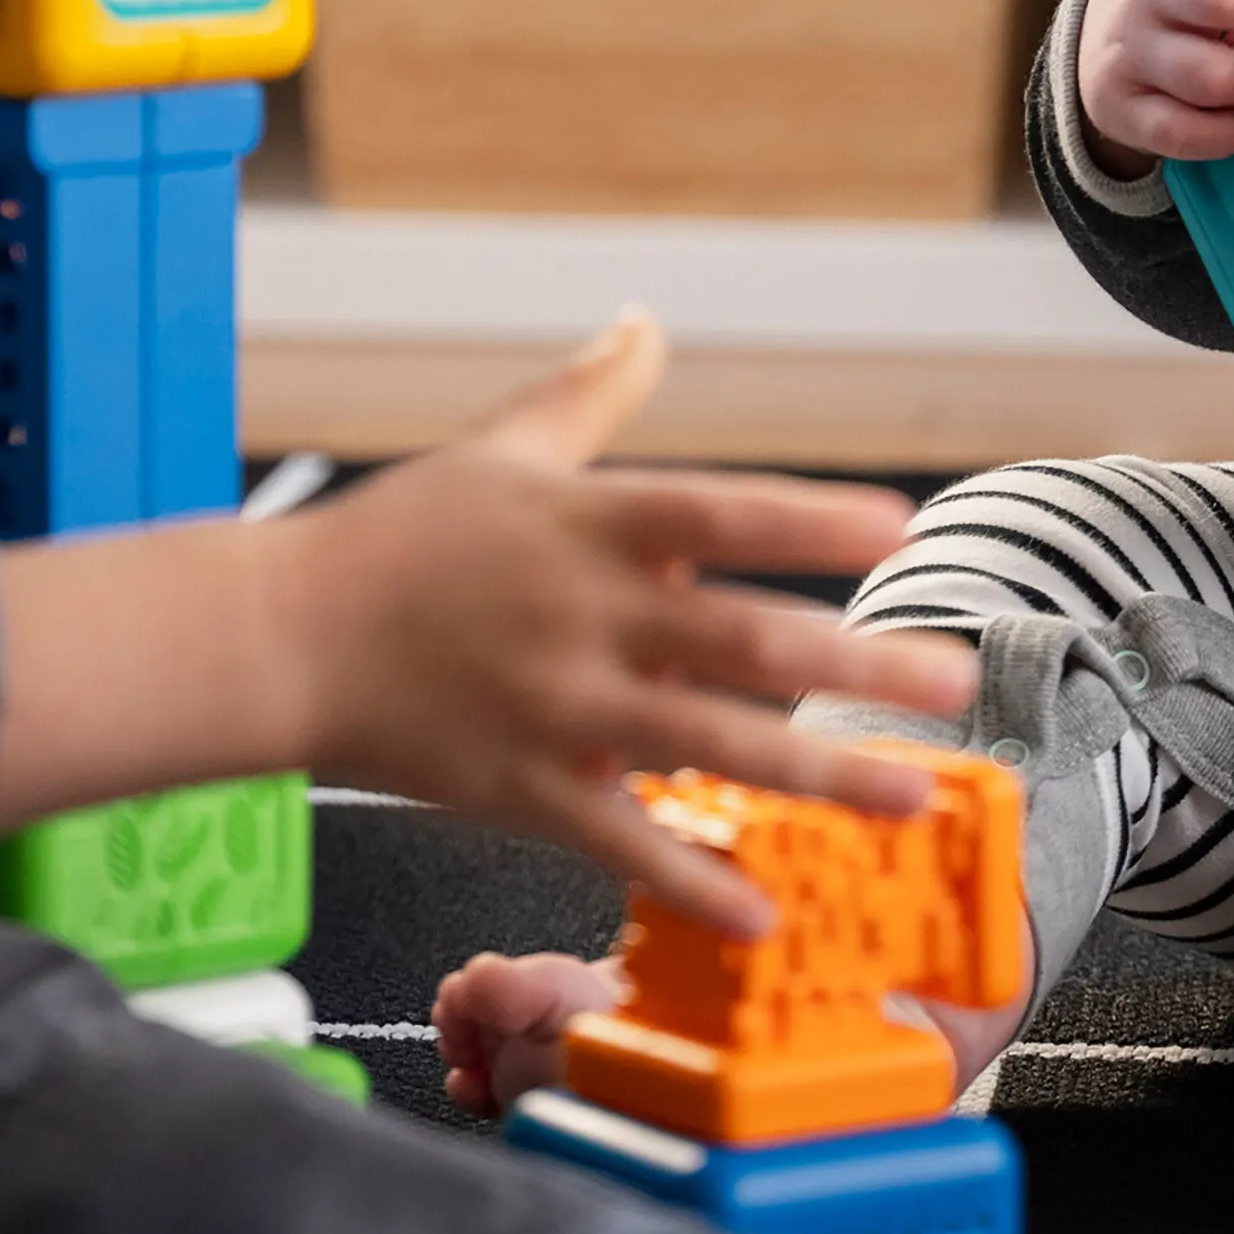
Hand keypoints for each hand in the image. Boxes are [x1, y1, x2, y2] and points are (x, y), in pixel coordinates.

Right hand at [257, 311, 979, 934]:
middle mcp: (590, 615)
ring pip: (712, 748)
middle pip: (745, 640)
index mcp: (591, 523)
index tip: (901, 528)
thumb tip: (644, 318)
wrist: (282, 637)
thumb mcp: (501, 448)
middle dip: (859, 666)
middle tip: (952, 684)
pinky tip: (766, 914)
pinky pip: (625, 843)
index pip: (724, 512)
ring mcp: (561, 709)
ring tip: (914, 797)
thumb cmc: (395, 537)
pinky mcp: (525, 790)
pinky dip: (695, 882)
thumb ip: (588, 393)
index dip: (813, 518)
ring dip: (822, 777)